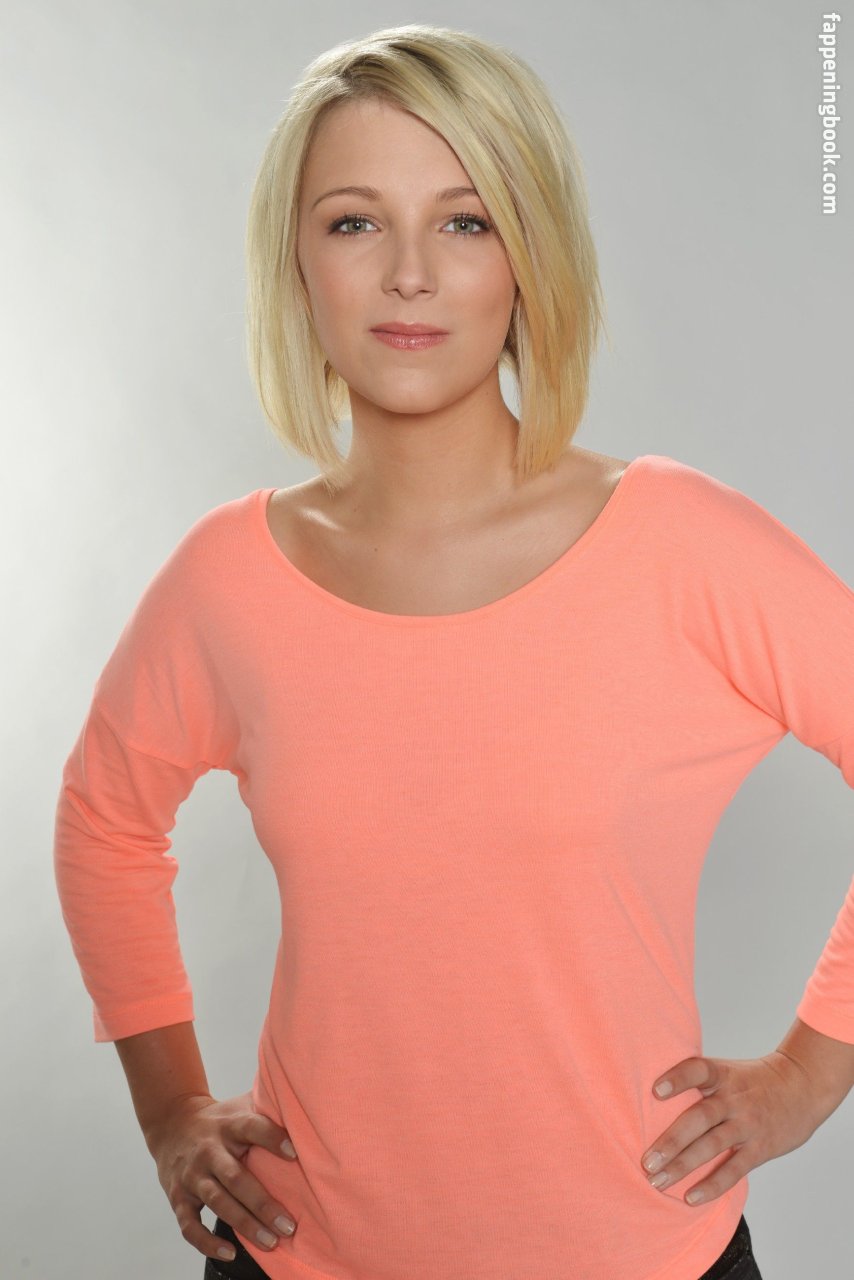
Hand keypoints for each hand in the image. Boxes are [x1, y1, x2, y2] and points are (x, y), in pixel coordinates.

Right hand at [145, 1090, 299, 1263]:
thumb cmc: (220, 1119)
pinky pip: (190, 1225)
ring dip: (245, 1225)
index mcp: (229, 1125)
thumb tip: (310, 1106)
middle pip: (236, 1178)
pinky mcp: (178, 1197)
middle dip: (263, 1204)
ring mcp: (192, 1175)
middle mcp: (209, 1150)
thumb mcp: (241, 1106)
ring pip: (218, 1203)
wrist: (171, 1122)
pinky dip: (207, 1243)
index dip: (273, 1138)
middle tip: (289, 1225)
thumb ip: (269, 1109)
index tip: (296, 1153)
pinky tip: (229, 1253)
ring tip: (271, 1242)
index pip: (252, 1127)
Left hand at [640, 1051, 831, 1205]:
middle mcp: (734, 1098)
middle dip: (671, 1141)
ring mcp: (748, 1124)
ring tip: (657, 1181)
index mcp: (722, 1075)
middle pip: (700, 1117)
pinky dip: (712, 1185)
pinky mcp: (761, 1148)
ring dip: (683, 1166)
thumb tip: (650, 1096)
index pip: (698, 1070)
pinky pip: (734, 1169)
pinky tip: (690, 1197)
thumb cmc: (751, 1081)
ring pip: (712, 1146)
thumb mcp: (727, 1070)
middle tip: (646, 1161)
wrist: (801, 1086)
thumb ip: (698, 1082)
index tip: (656, 1091)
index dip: (677, 1079)